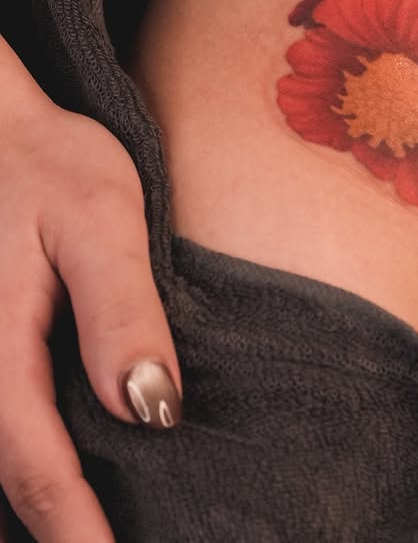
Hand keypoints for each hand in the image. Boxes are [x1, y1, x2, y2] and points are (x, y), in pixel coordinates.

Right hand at [0, 36, 180, 542]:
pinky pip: (1, 431)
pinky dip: (26, 467)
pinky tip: (62, 487)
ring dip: (36, 505)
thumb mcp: (101, 220)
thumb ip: (123, 313)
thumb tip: (152, 411)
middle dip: (57, 532)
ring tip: (91, 531)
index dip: (79, 534)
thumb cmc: (48, 164)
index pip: (39, 474)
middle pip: (6, 487)